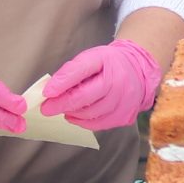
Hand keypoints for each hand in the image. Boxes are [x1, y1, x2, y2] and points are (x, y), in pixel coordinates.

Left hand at [41, 39, 162, 131]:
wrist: (137, 70)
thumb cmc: (108, 64)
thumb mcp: (90, 58)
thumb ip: (70, 72)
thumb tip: (50, 92)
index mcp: (106, 60)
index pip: (81, 71)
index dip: (61, 83)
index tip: (46, 93)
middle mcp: (118, 81)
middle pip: (84, 97)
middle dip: (61, 104)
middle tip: (46, 108)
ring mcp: (123, 101)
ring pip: (90, 114)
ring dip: (72, 113)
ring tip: (65, 109)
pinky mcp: (125, 116)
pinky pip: (98, 124)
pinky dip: (83, 122)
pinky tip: (77, 116)